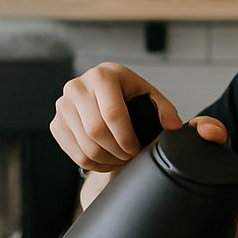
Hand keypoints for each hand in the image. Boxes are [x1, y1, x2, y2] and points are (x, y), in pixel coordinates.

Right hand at [50, 62, 226, 173]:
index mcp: (105, 74)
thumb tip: (178, 128)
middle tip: (132, 157)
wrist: (117, 106)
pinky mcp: (56, 122)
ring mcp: (63, 103)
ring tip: (122, 158)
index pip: (112, 114)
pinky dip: (92, 162)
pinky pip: (72, 151)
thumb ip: (181, 117)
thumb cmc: (142, 107)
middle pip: (96, 131)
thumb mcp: (162, 107)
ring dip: (106, 159)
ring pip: (84, 144)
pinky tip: (107, 159)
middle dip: (118, 151)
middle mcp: (78, 85)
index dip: (128, 139)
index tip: (138, 149)